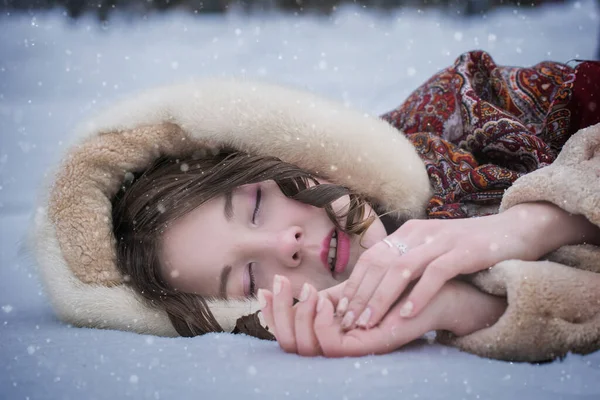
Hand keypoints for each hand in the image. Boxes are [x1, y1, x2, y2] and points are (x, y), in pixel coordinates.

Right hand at [259, 274, 457, 356]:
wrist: (437, 289)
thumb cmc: (398, 287)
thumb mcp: (355, 289)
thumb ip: (329, 296)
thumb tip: (298, 290)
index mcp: (332, 332)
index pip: (289, 334)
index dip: (272, 313)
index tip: (266, 287)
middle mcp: (339, 345)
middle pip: (290, 344)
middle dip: (278, 314)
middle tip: (277, 284)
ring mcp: (352, 349)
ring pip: (306, 346)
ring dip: (299, 317)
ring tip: (305, 290)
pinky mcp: (367, 347)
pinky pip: (332, 346)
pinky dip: (322, 323)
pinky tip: (324, 300)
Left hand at [335, 203, 559, 330]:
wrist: (517, 228)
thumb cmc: (471, 246)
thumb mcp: (434, 249)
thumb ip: (411, 262)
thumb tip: (380, 289)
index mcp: (410, 232)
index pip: (371, 258)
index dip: (354, 284)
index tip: (342, 310)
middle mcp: (421, 233)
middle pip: (379, 264)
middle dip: (361, 296)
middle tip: (349, 322)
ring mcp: (442, 241)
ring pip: (401, 270)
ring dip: (381, 298)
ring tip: (369, 322)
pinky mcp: (465, 251)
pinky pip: (435, 274)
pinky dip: (418, 295)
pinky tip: (406, 315)